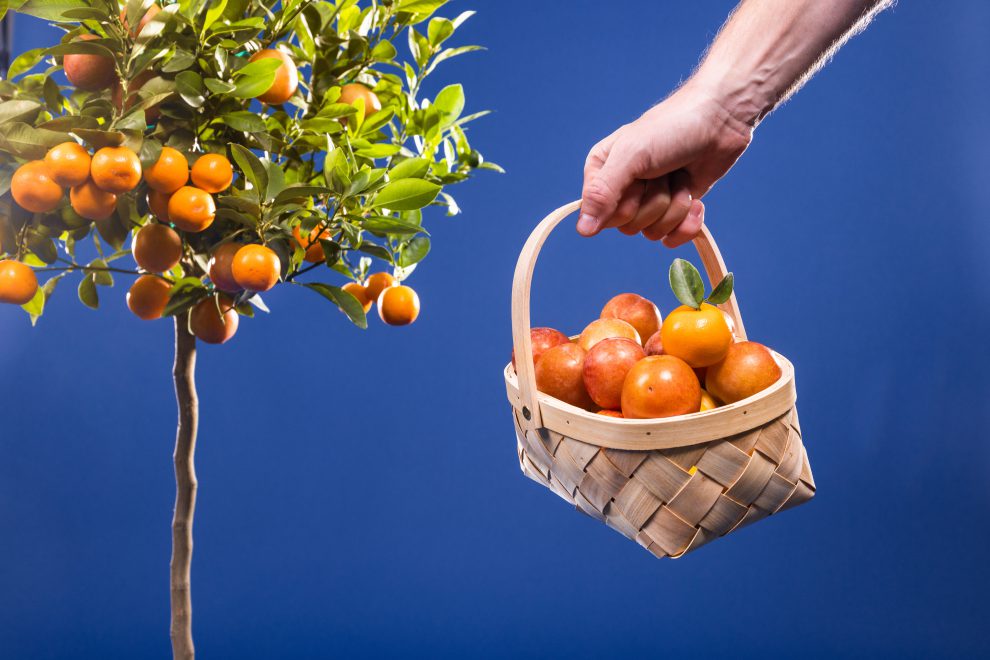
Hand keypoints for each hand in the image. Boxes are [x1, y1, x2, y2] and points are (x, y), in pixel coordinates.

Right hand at [578, 84, 753, 245]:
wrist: (720, 121)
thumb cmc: (671, 129)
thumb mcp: (632, 156)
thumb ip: (603, 193)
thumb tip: (582, 230)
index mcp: (601, 173)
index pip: (600, 215)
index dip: (624, 203)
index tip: (639, 178)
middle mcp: (621, 190)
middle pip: (627, 226)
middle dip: (654, 202)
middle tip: (664, 173)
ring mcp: (648, 201)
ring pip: (652, 232)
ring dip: (675, 206)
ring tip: (681, 177)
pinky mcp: (673, 210)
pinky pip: (671, 238)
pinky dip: (688, 223)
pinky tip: (696, 201)